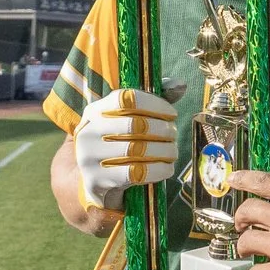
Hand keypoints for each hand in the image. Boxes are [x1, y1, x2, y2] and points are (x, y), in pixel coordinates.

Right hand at [75, 89, 179, 207]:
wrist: (93, 183)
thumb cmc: (117, 147)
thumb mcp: (125, 122)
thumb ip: (150, 103)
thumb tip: (181, 85)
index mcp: (95, 111)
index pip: (127, 98)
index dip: (155, 104)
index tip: (172, 114)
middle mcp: (88, 131)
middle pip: (136, 124)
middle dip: (163, 130)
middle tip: (173, 135)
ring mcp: (89, 157)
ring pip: (137, 150)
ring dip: (164, 151)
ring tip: (172, 152)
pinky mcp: (96, 180)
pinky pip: (135, 173)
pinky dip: (158, 170)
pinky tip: (166, 168)